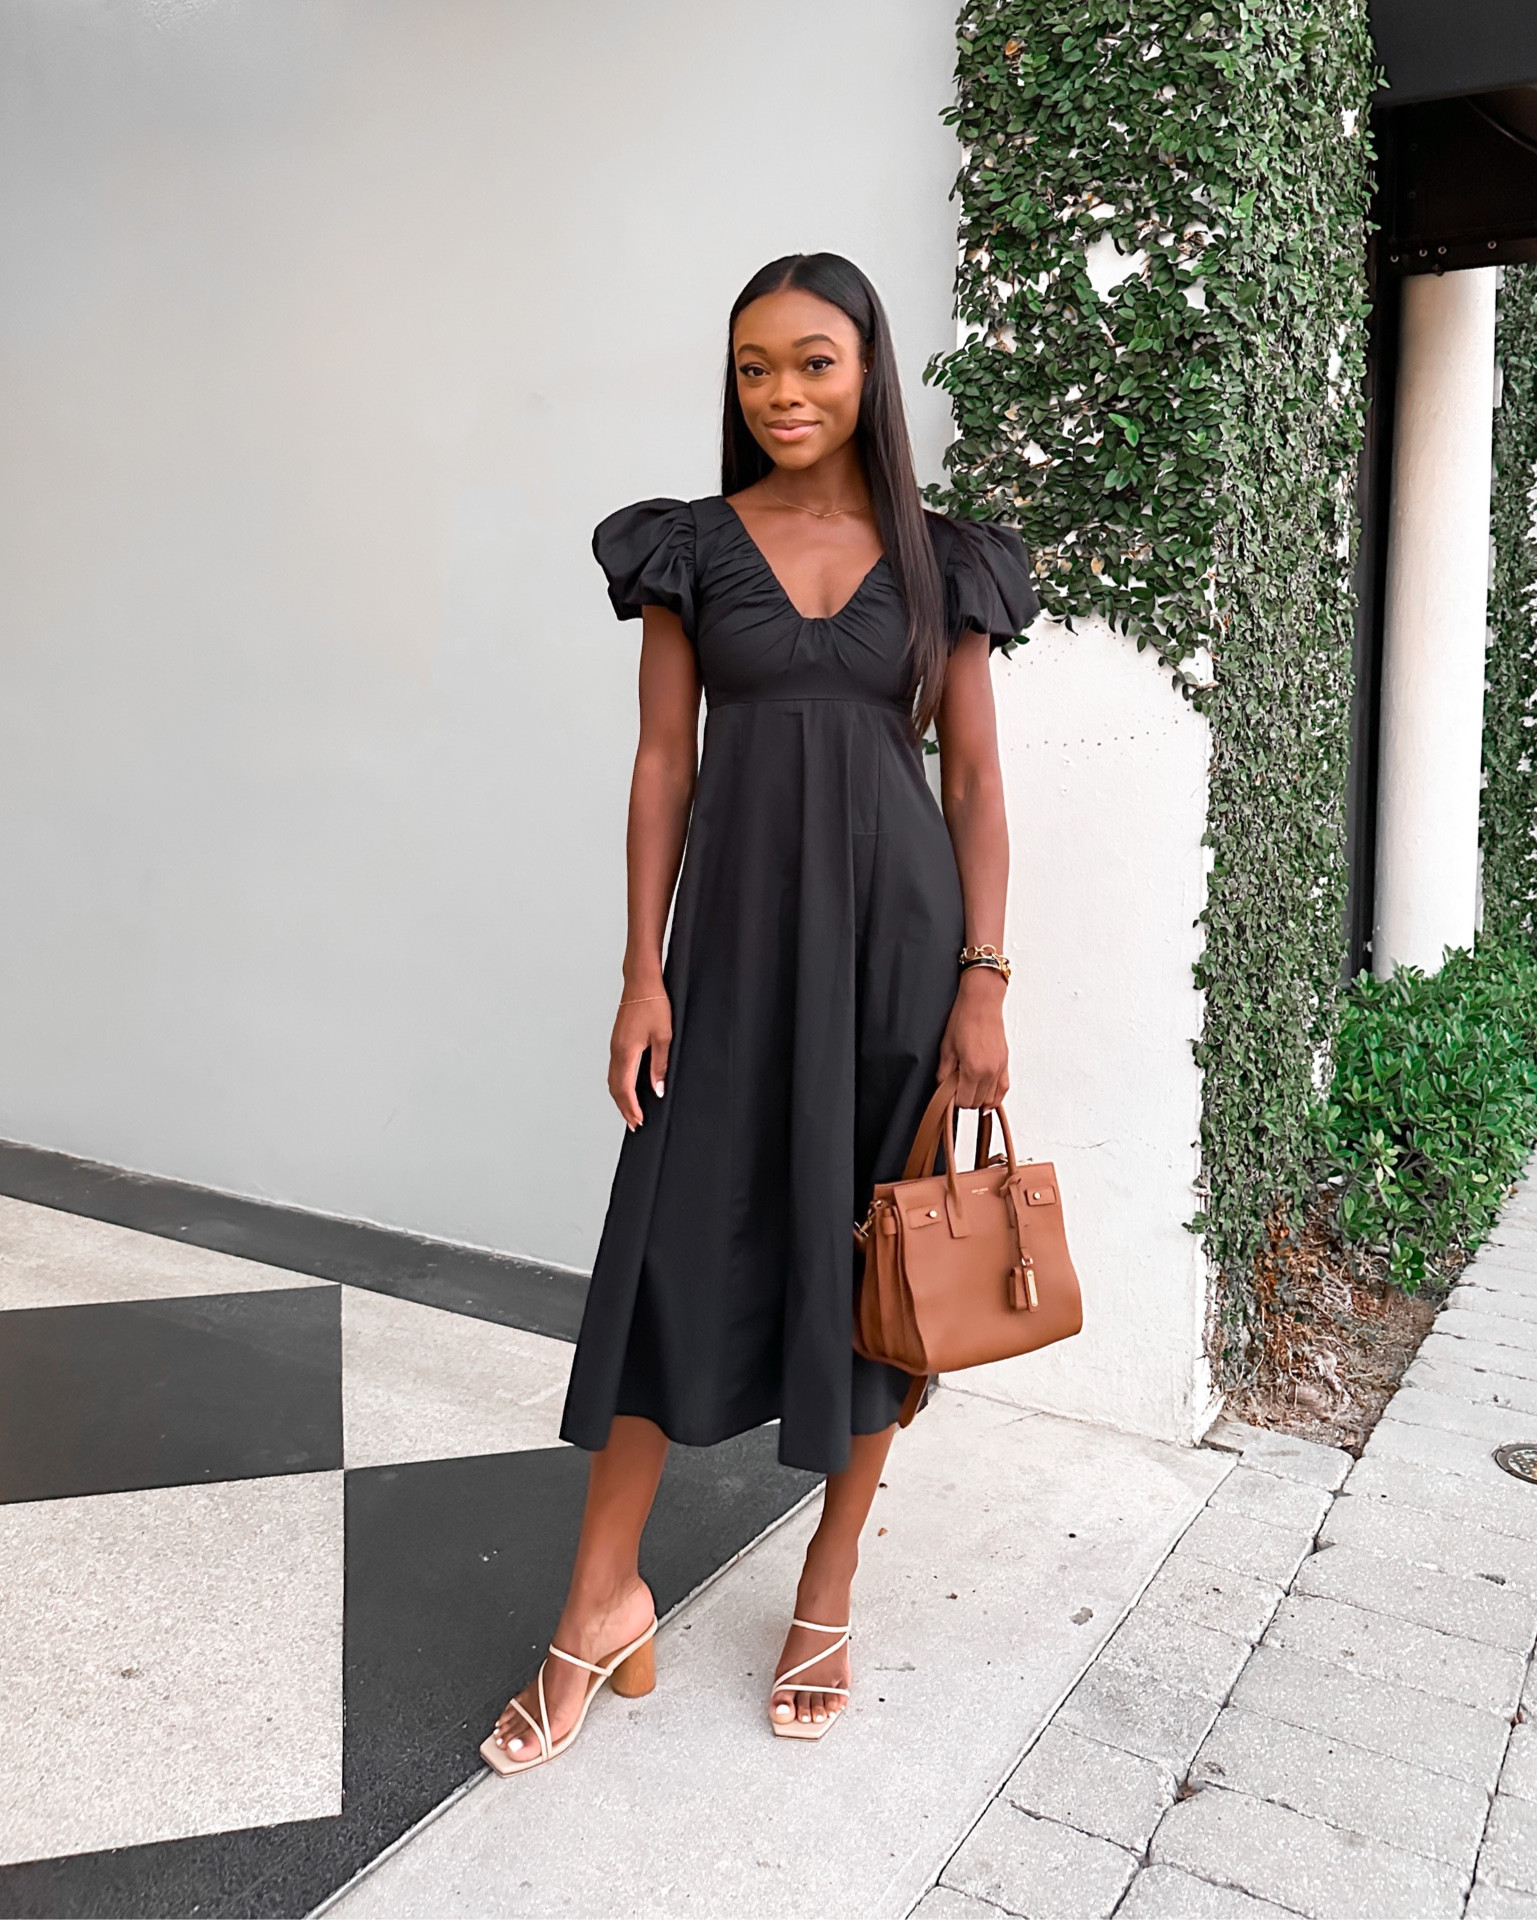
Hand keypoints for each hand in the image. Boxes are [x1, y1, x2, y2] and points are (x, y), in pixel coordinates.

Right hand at [608, 990, 670, 1130]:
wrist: (641, 982)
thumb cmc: (654, 1004)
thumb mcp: (663, 1037)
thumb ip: (659, 1066)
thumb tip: (657, 1090)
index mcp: (626, 1052)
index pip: (625, 1088)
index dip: (631, 1108)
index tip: (639, 1121)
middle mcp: (616, 1050)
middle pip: (615, 1087)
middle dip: (624, 1108)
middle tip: (634, 1123)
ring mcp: (614, 1045)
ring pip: (612, 1079)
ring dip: (620, 1097)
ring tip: (631, 1111)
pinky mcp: (617, 1041)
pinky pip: (615, 1069)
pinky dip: (620, 1084)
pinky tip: (629, 1087)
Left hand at [937, 969, 1008, 1108]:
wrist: (982, 1003)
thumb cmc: (964, 1020)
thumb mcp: (947, 1048)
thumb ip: (944, 1073)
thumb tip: (942, 1089)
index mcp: (973, 1069)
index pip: (964, 1101)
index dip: (953, 1099)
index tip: (948, 1092)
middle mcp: (990, 1072)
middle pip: (977, 1103)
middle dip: (965, 1099)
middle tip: (956, 1087)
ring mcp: (1000, 1068)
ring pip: (991, 1099)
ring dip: (979, 1098)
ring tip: (968, 1086)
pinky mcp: (1005, 1063)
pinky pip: (1003, 1089)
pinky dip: (995, 1096)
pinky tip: (987, 1097)